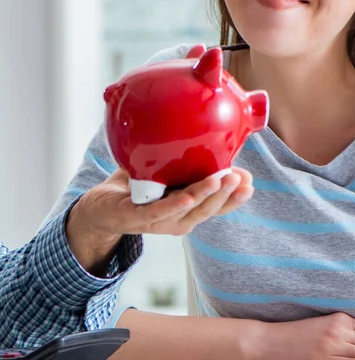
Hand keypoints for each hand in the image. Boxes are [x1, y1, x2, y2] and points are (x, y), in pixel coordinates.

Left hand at [66, 168, 252, 273]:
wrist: (100, 205)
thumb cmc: (140, 187)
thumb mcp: (170, 172)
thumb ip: (192, 161)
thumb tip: (216, 138)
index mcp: (189, 209)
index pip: (218, 207)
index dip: (235, 199)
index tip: (250, 184)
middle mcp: (179, 219)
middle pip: (208, 210)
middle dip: (227, 194)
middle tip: (240, 178)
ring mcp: (159, 221)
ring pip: (188, 210)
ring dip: (206, 195)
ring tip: (221, 179)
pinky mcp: (136, 217)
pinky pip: (158, 211)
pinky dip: (174, 206)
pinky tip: (187, 197)